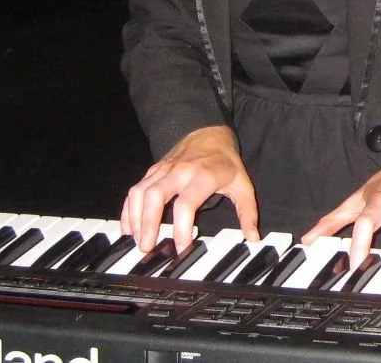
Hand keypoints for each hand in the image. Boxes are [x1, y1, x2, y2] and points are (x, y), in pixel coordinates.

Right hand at [120, 125, 259, 254]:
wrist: (209, 132)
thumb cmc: (225, 162)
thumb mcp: (243, 184)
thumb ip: (248, 213)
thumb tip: (252, 238)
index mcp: (203, 176)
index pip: (186, 204)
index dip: (181, 229)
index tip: (182, 249)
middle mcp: (179, 171)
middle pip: (155, 196)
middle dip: (148, 223)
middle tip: (147, 247)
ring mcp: (163, 170)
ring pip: (140, 191)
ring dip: (134, 217)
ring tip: (136, 240)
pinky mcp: (153, 170)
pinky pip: (135, 188)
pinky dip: (128, 208)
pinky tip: (128, 227)